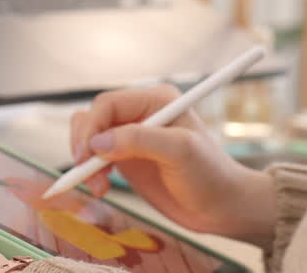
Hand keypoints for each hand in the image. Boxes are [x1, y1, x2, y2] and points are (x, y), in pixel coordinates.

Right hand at [70, 85, 276, 247]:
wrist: (222, 207)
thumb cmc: (210, 174)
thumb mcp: (179, 151)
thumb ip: (139, 141)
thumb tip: (98, 142)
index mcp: (155, 100)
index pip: (108, 104)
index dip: (92, 127)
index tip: (85, 156)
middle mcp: (140, 113)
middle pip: (93, 117)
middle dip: (84, 144)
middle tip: (85, 172)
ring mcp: (132, 136)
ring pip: (90, 137)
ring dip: (85, 161)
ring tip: (99, 186)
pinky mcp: (126, 158)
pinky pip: (95, 157)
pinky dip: (90, 171)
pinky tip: (101, 187)